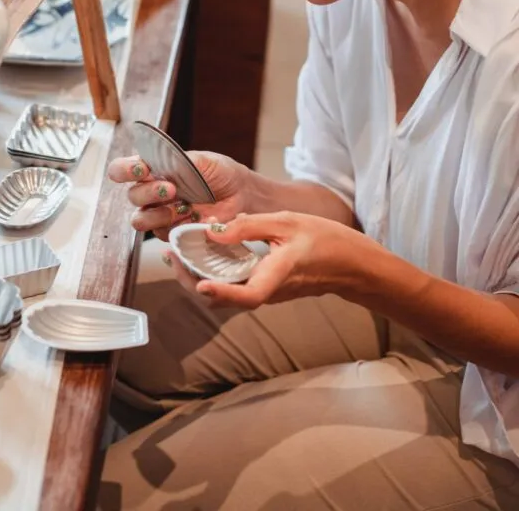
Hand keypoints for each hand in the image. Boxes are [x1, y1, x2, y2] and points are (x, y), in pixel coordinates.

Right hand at [107, 150, 255, 240]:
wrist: (242, 196)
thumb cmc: (220, 173)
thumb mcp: (202, 160)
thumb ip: (177, 160)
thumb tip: (155, 162)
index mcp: (153, 169)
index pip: (122, 170)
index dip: (124, 170)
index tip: (140, 169)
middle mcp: (152, 192)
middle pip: (132, 196)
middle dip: (148, 192)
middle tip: (170, 188)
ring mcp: (161, 214)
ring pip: (140, 220)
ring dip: (158, 213)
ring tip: (182, 206)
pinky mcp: (173, 233)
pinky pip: (163, 234)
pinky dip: (177, 226)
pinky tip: (194, 217)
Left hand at [167, 211, 376, 307]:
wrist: (349, 263)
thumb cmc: (323, 239)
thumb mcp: (287, 221)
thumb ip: (249, 226)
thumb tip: (212, 231)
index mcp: (277, 276)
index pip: (247, 297)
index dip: (221, 293)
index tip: (199, 283)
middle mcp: (267, 291)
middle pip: (223, 299)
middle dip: (192, 280)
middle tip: (172, 255)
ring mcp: (265, 292)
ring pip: (225, 293)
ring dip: (199, 276)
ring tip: (180, 251)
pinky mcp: (264, 287)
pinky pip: (233, 285)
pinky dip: (213, 272)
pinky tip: (204, 251)